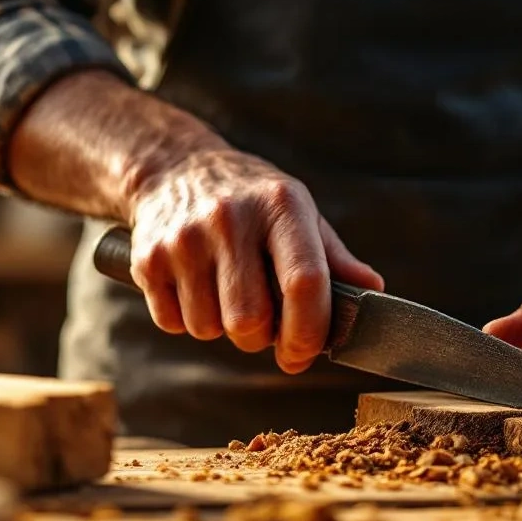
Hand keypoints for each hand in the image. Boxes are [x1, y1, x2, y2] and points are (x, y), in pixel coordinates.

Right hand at [126, 148, 382, 372]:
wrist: (172, 167)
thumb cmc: (252, 199)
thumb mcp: (300, 212)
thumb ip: (335, 258)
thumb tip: (373, 293)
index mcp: (280, 206)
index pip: (304, 282)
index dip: (309, 331)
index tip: (304, 353)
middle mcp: (230, 219)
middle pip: (250, 320)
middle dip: (261, 337)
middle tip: (264, 321)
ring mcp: (184, 239)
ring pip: (210, 329)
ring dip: (223, 329)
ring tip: (227, 294)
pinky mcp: (147, 259)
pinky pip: (173, 324)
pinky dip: (188, 321)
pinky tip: (196, 288)